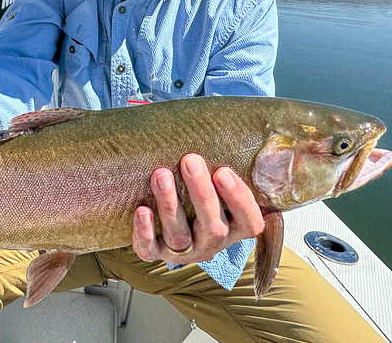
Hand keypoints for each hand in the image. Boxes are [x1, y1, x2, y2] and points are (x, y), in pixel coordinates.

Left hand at [132, 153, 264, 263]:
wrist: (165, 215)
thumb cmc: (198, 186)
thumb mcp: (217, 178)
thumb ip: (227, 160)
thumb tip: (250, 139)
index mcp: (234, 226)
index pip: (249, 222)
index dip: (239, 199)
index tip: (223, 171)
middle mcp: (211, 242)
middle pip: (213, 227)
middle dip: (202, 193)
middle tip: (190, 160)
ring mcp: (184, 250)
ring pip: (180, 235)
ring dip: (170, 204)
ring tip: (161, 174)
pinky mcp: (155, 253)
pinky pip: (149, 250)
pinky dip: (144, 232)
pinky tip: (141, 210)